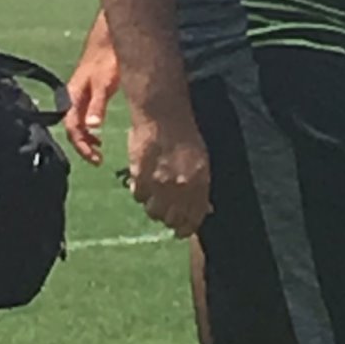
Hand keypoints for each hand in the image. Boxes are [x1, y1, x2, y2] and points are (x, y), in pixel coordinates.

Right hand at [65, 28, 121, 165]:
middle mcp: (73, 97)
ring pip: (78, 122)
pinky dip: (89, 127)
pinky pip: (83, 115)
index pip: (73, 129)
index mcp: (73, 97)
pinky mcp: (89, 90)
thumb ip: (97, 104)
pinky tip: (98, 131)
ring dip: (86, 138)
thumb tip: (92, 127)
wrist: (110, 37)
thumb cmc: (107, 58)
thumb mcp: (103, 83)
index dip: (82, 146)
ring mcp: (80, 94)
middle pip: (73, 128)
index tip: (96, 159)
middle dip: (83, 146)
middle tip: (98, 159)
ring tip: (98, 149)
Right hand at [128, 111, 210, 238]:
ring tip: (155, 195)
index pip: (193, 219)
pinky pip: (138, 197)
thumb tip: (206, 208)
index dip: (187, 227)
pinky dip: (140, 193)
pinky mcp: (140, 177)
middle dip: (170, 219)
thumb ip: (202, 186)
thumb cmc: (185, 134)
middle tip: (166, 212)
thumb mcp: (202, 161)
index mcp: (199, 183)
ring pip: (153, 212)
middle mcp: (180, 187)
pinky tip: (143, 182)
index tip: (182, 229)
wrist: (161, 114)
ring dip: (154, 206)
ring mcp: (159, 183)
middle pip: (172, 220)